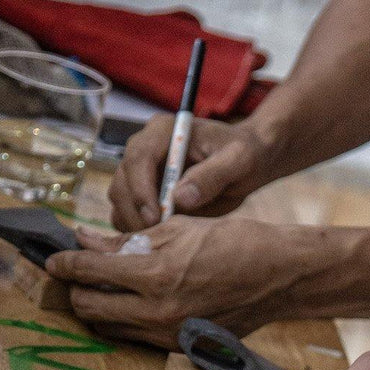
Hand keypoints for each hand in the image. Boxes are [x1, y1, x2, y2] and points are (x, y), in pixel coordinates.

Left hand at [46, 217, 326, 347]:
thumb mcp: (177, 230)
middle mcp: (157, 311)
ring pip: (108, 326)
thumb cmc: (234, 242)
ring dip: (98, 306)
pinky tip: (132, 302)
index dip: (64, 263)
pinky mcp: (180, 347)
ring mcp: (168, 334)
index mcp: (155, 275)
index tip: (54, 258)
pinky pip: (134, 337)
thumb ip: (126, 239)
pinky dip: (124, 319)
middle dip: (76, 288)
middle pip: (88, 306)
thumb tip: (83, 239)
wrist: (281, 276)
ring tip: (104, 287)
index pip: (88, 271)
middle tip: (77, 274)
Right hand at [110, 115, 272, 229]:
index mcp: (164, 131)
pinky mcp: (143, 192)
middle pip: (121, 182)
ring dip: (135, 222)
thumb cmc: (246, 154)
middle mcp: (146, 148)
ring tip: (165, 237)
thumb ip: (212, 176)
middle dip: (136, 212)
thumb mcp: (239, 161)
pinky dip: (137, 227)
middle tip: (160, 236)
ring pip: (120, 200)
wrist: (249, 161)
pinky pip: (128, 213)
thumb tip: (180, 198)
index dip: (141, 189)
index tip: (156, 217)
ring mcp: (141, 171)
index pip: (138, 158)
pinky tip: (163, 236)